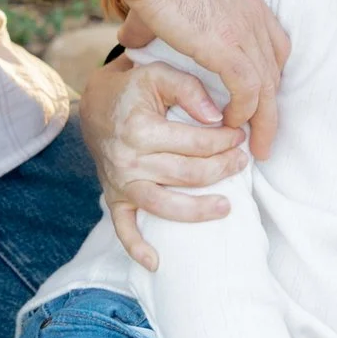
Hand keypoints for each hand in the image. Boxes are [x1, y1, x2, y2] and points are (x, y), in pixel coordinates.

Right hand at [78, 45, 248, 269]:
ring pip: (165, 206)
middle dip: (222, 169)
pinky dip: (137, 248)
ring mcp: (120, 183)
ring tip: (227, 207)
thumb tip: (217, 117)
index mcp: (140, 129)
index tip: (240, 136)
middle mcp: (128, 160)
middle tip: (241, 162)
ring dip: (198, 211)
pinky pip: (123, 229)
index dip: (224, 141)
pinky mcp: (114, 198)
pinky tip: (156, 263)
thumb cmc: (134, 89)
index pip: (195, 143)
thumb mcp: (158, 74)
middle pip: (187, 175)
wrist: (95, 105)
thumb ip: (189, 89)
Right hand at [116, 0, 290, 159]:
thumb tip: (130, 38)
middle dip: (271, 105)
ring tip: (256, 148)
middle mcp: (253, 14)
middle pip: (275, 69)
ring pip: (267, 86)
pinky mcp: (229, 45)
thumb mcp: (161, 0)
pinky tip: (230, 124)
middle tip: (264, 135)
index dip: (267, 72)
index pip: (272, 43)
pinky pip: (249, 89)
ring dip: (264, 120)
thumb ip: (151, 25)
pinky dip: (244, 111)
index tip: (257, 98)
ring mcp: (245, 29)